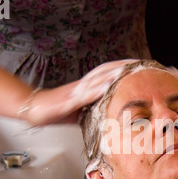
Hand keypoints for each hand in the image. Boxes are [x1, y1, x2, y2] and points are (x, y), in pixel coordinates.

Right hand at [20, 59, 138, 125]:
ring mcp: (76, 91)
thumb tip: (111, 115)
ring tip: (132, 70)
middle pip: (107, 71)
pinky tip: (108, 86)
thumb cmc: (56, 110)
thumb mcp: (81, 111)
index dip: (126, 70)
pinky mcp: (68, 100)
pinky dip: (97, 90)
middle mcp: (84, 85)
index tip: (142, 68)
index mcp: (88, 87)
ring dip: (115, 74)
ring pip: (98, 79)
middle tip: (144, 63)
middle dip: (125, 67)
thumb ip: (95, 109)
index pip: (110, 75)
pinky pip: (84, 94)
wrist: (33, 108)